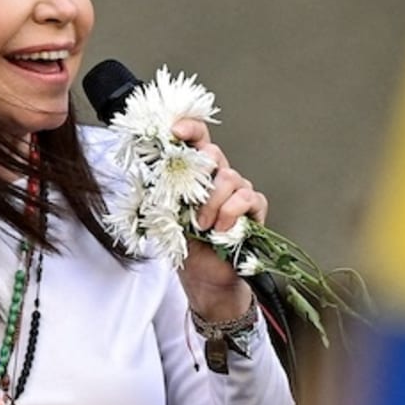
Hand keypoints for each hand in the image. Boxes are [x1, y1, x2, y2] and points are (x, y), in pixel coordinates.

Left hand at [172, 118, 266, 320]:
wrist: (205, 276)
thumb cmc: (187, 245)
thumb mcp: (166, 214)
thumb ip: (162, 190)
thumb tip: (150, 167)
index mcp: (197, 173)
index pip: (197, 139)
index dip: (189, 128)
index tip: (176, 131)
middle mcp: (219, 176)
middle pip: (214, 155)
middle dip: (198, 177)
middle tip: (188, 203)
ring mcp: (239, 191)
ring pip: (230, 178)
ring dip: (212, 204)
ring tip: (203, 226)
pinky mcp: (254, 209)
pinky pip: (248, 198)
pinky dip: (232, 214)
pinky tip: (222, 230)